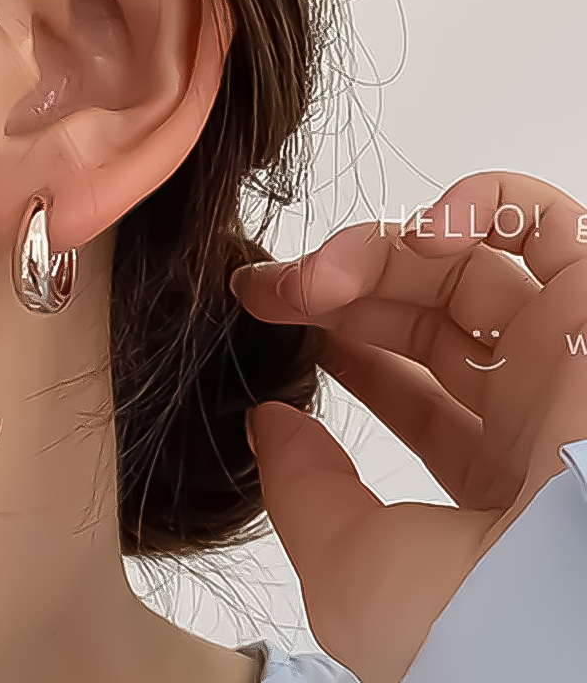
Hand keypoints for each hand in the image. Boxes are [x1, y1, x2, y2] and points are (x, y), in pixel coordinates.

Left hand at [229, 171, 586, 682]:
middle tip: (270, 292)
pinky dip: (479, 204)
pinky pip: (544, 220)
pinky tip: (422, 231)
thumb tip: (269, 422)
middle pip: (424, 317)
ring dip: (381, 252)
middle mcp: (534, 408)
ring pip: (465, 265)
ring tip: (319, 276)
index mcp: (492, 474)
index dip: (346, 349)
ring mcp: (565, 350)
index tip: (274, 325)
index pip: (412, 389)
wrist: (573, 602)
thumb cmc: (477, 622)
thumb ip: (303, 494)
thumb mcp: (354, 575)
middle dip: (338, 294)